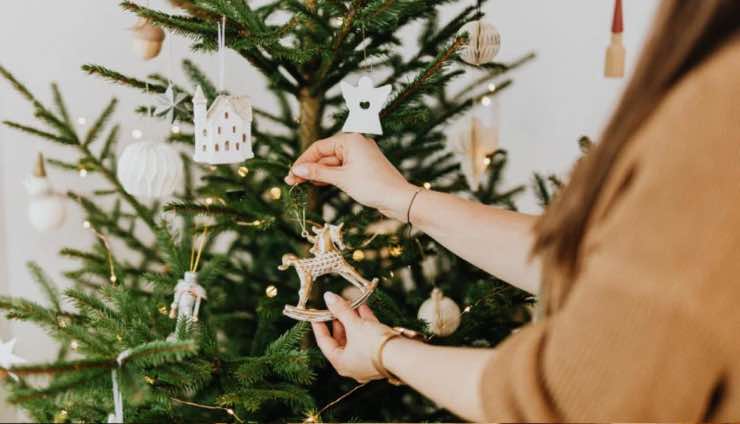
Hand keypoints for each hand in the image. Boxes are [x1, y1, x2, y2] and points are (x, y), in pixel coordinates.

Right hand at [285, 133, 416, 220]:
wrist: (399, 199)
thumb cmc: (373, 186)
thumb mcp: (341, 179)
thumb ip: (318, 173)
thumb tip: (296, 170)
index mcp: (350, 140)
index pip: (319, 147)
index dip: (303, 161)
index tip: (290, 174)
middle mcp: (355, 144)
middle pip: (324, 155)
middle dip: (308, 169)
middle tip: (291, 183)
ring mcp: (359, 156)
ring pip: (331, 164)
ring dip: (317, 174)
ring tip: (299, 186)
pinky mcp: (362, 168)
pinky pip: (340, 170)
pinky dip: (329, 177)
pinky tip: (316, 185)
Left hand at [311, 291, 391, 381]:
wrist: (402, 356)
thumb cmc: (373, 344)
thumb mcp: (354, 325)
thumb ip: (341, 310)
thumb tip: (328, 297)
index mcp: (341, 362)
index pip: (324, 343)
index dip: (319, 326)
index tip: (315, 314)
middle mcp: (352, 365)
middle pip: (341, 339)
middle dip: (339, 320)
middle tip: (336, 306)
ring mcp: (366, 361)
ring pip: (355, 338)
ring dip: (353, 320)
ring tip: (351, 304)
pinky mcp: (380, 355)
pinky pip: (368, 338)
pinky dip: (365, 324)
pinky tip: (364, 309)